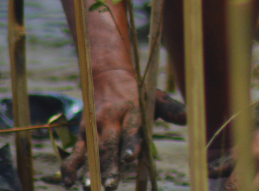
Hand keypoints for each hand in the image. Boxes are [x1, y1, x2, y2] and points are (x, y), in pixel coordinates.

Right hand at [60, 70, 186, 189]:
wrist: (109, 78)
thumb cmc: (139, 94)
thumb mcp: (156, 96)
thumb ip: (171, 109)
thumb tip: (188, 117)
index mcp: (131, 110)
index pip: (131, 127)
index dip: (131, 142)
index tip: (129, 157)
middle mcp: (110, 119)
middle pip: (109, 144)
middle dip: (109, 165)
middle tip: (111, 185)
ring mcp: (94, 127)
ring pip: (90, 151)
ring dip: (89, 170)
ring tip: (89, 187)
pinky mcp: (83, 133)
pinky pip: (75, 151)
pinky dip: (70, 167)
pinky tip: (69, 183)